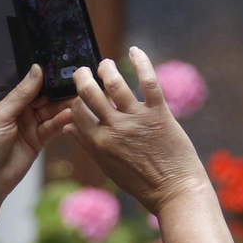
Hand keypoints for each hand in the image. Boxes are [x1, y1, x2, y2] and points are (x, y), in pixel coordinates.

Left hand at [0, 65, 74, 202]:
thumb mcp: (0, 115)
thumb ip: (21, 94)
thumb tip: (37, 70)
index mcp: (2, 101)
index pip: (26, 85)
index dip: (42, 77)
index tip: (60, 67)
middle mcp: (16, 112)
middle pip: (41, 97)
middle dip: (56, 91)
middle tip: (75, 82)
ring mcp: (27, 126)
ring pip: (49, 112)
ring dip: (62, 106)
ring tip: (78, 98)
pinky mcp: (37, 141)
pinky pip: (52, 128)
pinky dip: (61, 122)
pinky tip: (71, 115)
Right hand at [67, 47, 210, 215]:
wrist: (175, 191)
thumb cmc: (141, 182)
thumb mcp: (108, 166)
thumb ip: (87, 144)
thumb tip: (67, 126)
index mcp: (99, 143)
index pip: (76, 111)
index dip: (74, 98)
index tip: (77, 92)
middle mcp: (115, 129)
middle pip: (89, 94)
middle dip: (83, 77)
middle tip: (84, 71)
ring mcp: (137, 120)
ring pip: (115, 84)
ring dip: (107, 68)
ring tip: (106, 64)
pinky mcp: (159, 114)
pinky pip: (148, 82)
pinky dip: (141, 62)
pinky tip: (135, 51)